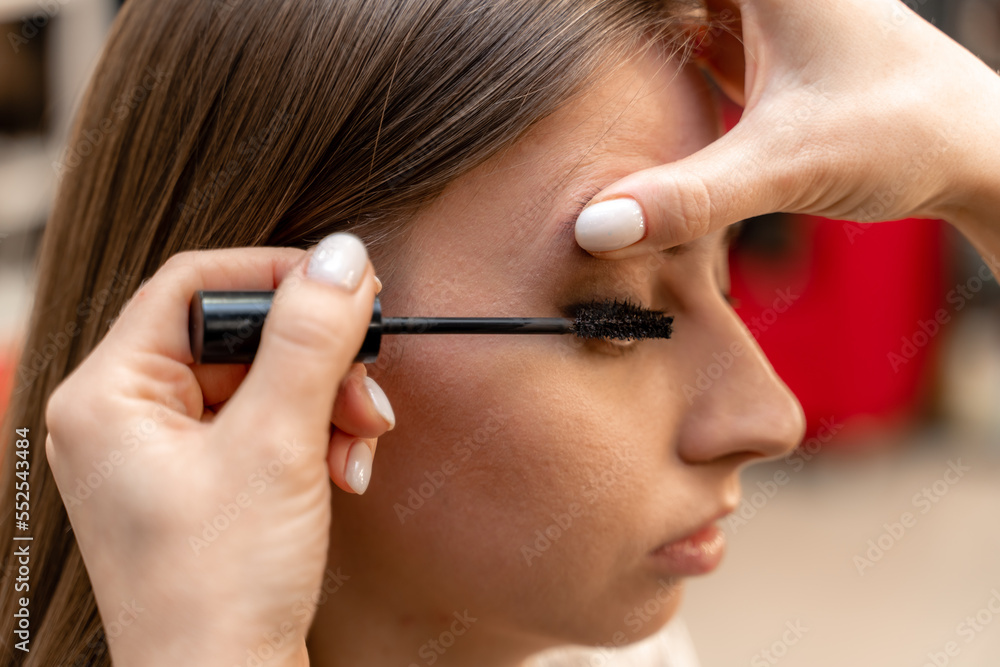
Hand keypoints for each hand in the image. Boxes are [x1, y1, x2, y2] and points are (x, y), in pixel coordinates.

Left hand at [44, 233, 392, 665]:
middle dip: (316, 360)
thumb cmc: (219, 590)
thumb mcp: (275, 447)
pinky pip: (265, 425)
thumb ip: (309, 342)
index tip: (345, 289)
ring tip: (360, 440)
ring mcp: (165, 452)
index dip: (275, 276)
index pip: (192, 284)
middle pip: (237, 336)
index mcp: (110, 395)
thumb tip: (342, 257)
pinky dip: (315, 435)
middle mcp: (128, 416)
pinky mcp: (202, 481)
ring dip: (326, 401)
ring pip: (262, 380)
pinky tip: (345, 467)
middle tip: (363, 387)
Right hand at [573, 0, 999, 256]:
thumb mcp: (786, 165)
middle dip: (602, 29)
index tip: (532, 29)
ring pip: (670, 10)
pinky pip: (688, 34)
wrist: (976, 153)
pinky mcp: (763, 45)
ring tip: (561, 67)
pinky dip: (654, 57)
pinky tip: (622, 91)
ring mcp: (762, 9)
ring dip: (624, 38)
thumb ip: (687, 196)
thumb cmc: (903, 134)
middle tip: (537, 52)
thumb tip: (592, 227)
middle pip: (653, 2)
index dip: (578, 13)